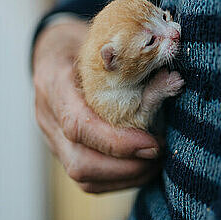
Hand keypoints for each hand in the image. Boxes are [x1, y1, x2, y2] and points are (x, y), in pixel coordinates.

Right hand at [33, 18, 161, 193]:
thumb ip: (129, 63)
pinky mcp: (62, 150)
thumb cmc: (85, 42)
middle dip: (126, 166)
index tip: (153, 143)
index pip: (78, 124)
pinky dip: (118, 179)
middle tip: (160, 153)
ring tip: (156, 161)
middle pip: (80, 161)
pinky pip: (87, 179)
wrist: (55, 49)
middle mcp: (47, 115)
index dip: (117, 141)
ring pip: (83, 176)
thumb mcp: (104, 40)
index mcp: (54, 82)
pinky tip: (142, 166)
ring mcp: (51, 136)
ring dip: (126, 176)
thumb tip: (172, 80)